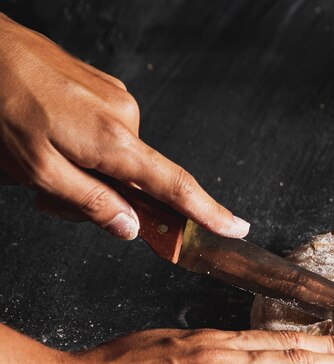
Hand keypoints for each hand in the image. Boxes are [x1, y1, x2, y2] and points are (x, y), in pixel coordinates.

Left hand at [0, 14, 248, 239]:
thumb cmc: (1, 104)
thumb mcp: (37, 170)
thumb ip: (89, 203)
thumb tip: (131, 227)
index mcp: (114, 142)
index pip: (176, 187)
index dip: (209, 213)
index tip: (236, 228)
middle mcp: (127, 118)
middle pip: (140, 181)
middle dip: (108, 199)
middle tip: (54, 199)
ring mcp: (118, 100)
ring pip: (120, 160)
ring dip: (92, 174)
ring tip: (44, 164)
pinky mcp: (106, 90)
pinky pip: (110, 136)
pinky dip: (88, 151)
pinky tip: (54, 141)